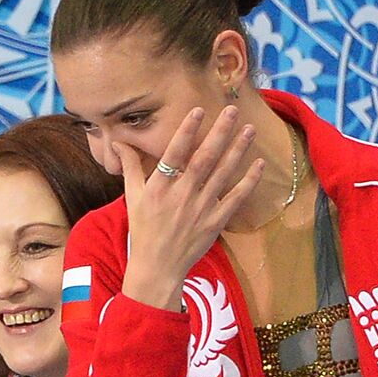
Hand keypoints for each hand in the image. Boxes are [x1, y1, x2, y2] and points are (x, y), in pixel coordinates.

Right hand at [118, 105, 265, 310]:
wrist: (158, 266)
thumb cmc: (143, 229)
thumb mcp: (132, 197)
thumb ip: (130, 166)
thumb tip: (118, 141)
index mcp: (159, 187)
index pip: (174, 153)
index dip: (187, 131)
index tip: (198, 110)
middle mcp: (181, 195)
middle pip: (204, 159)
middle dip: (219, 133)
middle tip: (231, 110)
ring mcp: (201, 209)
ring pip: (222, 174)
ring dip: (237, 150)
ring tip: (249, 129)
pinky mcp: (215, 222)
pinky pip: (235, 199)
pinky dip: (248, 182)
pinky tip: (259, 165)